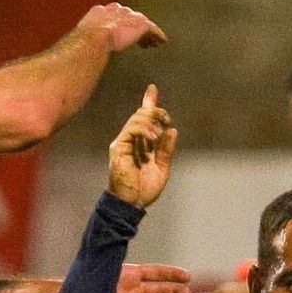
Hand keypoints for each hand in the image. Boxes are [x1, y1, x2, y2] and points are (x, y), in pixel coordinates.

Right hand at [81, 2, 166, 52]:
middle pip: (131, 17)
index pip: (114, 15)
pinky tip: (162, 41)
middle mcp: (117, 10)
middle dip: (136, 27)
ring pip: (142, 23)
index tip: (124, 31)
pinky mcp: (140, 24)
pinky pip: (152, 29)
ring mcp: (129, 16)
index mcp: (101, 11)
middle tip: (142, 38)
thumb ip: (88, 39)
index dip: (121, 24)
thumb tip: (83, 51)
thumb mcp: (84, 37)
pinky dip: (158, 35)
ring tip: (153, 42)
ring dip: (148, 34)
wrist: (95, 37)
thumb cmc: (85, 41)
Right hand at [107, 85, 177, 207]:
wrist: (131, 203)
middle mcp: (130, 140)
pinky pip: (131, 129)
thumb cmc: (144, 189)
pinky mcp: (118, 147)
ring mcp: (123, 142)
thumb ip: (166, 150)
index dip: (148, 102)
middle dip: (155, 111)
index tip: (152, 89)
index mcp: (140, 143)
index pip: (143, 119)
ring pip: (136, 119)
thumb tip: (172, 131)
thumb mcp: (162, 167)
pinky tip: (153, 138)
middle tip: (166, 118)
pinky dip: (144, 129)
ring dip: (151, 120)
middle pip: (141, 114)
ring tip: (159, 133)